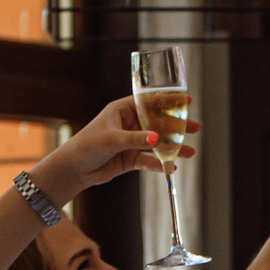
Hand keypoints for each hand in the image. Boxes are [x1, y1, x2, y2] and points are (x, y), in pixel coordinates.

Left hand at [35, 97, 188, 203]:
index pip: (149, 102)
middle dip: (176, 126)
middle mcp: (128, 124)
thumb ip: (136, 139)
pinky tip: (171, 167)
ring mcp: (130, 142)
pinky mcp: (129, 158)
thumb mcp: (112, 139)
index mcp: (122, 110)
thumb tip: (157, 139)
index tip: (186, 100)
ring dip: (172, 147)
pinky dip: (160, 163)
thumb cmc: (87, 146)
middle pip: (158, 123)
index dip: (168, 100)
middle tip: (195, 127)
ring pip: (156, 143)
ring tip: (190, 152)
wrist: (74, 170)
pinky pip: (148, 159)